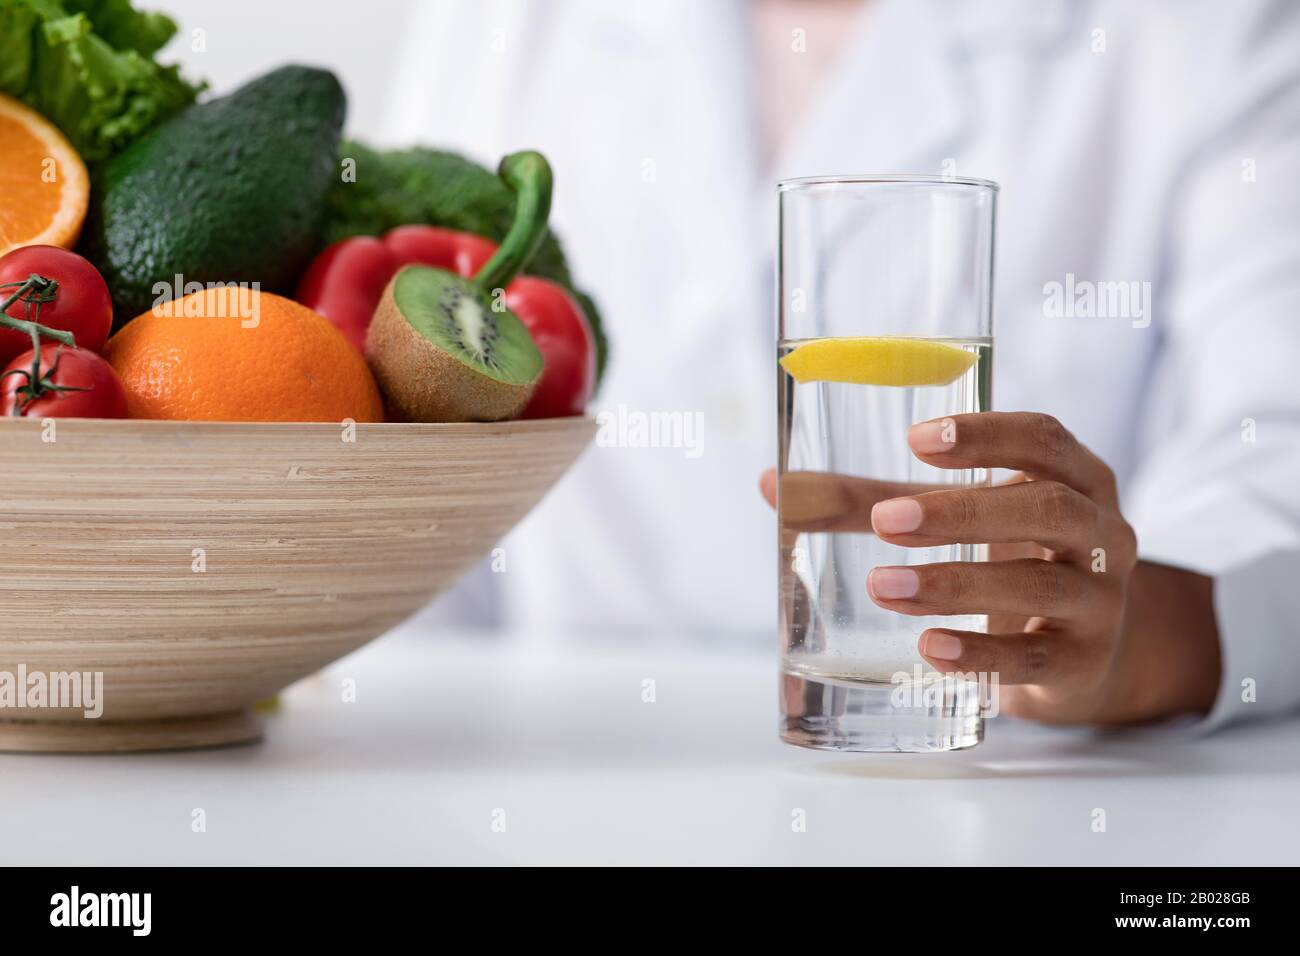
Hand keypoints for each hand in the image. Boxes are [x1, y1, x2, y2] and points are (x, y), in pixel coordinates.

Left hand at [761, 412, 1220, 724]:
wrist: (1079, 654)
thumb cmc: (1008, 560)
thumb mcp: (953, 521)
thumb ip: (870, 499)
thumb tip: (772, 485)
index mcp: (1074, 477)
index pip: (1044, 439)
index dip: (986, 435)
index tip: (916, 438)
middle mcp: (1102, 532)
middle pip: (1044, 509)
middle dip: (961, 512)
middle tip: (886, 520)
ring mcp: (1101, 601)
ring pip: (1038, 584)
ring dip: (955, 584)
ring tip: (882, 586)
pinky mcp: (1084, 664)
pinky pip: (1034, 659)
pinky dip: (980, 654)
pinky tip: (928, 647)